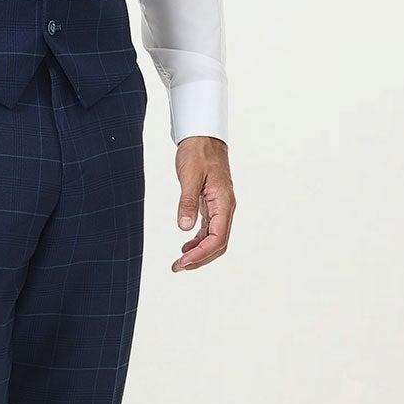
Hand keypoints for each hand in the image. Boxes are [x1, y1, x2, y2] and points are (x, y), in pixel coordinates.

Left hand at [173, 136, 234, 272]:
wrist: (203, 136)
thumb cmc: (199, 152)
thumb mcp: (190, 176)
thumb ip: (188, 202)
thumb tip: (185, 228)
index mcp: (224, 202)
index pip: (217, 237)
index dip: (201, 254)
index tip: (183, 261)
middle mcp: (225, 208)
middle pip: (218, 243)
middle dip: (200, 258)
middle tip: (178, 267)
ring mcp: (220, 207)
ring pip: (214, 238)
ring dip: (199, 252)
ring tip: (180, 261)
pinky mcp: (212, 204)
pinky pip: (209, 229)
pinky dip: (198, 241)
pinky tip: (186, 246)